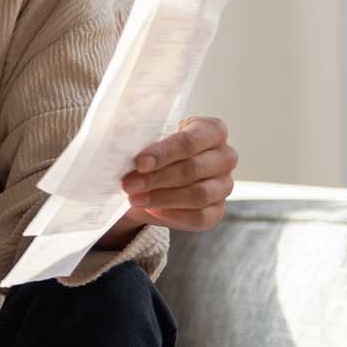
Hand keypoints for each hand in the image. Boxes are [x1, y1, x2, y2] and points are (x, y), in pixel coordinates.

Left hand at [120, 115, 238, 232]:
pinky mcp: (217, 210)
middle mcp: (224, 156)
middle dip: (157, 177)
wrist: (151, 178)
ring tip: (135, 198)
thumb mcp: (147, 140)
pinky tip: (151, 210)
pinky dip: (173, 215)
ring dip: (162, 198)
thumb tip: (121, 148)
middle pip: (194, 168)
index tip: (139, 162)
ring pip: (198, 194)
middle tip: (128, 184)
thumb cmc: (152, 152)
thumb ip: (142, 141)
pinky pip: (200, 217)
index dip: (165, 152)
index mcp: (210, 130)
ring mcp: (224, 185)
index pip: (192, 140)